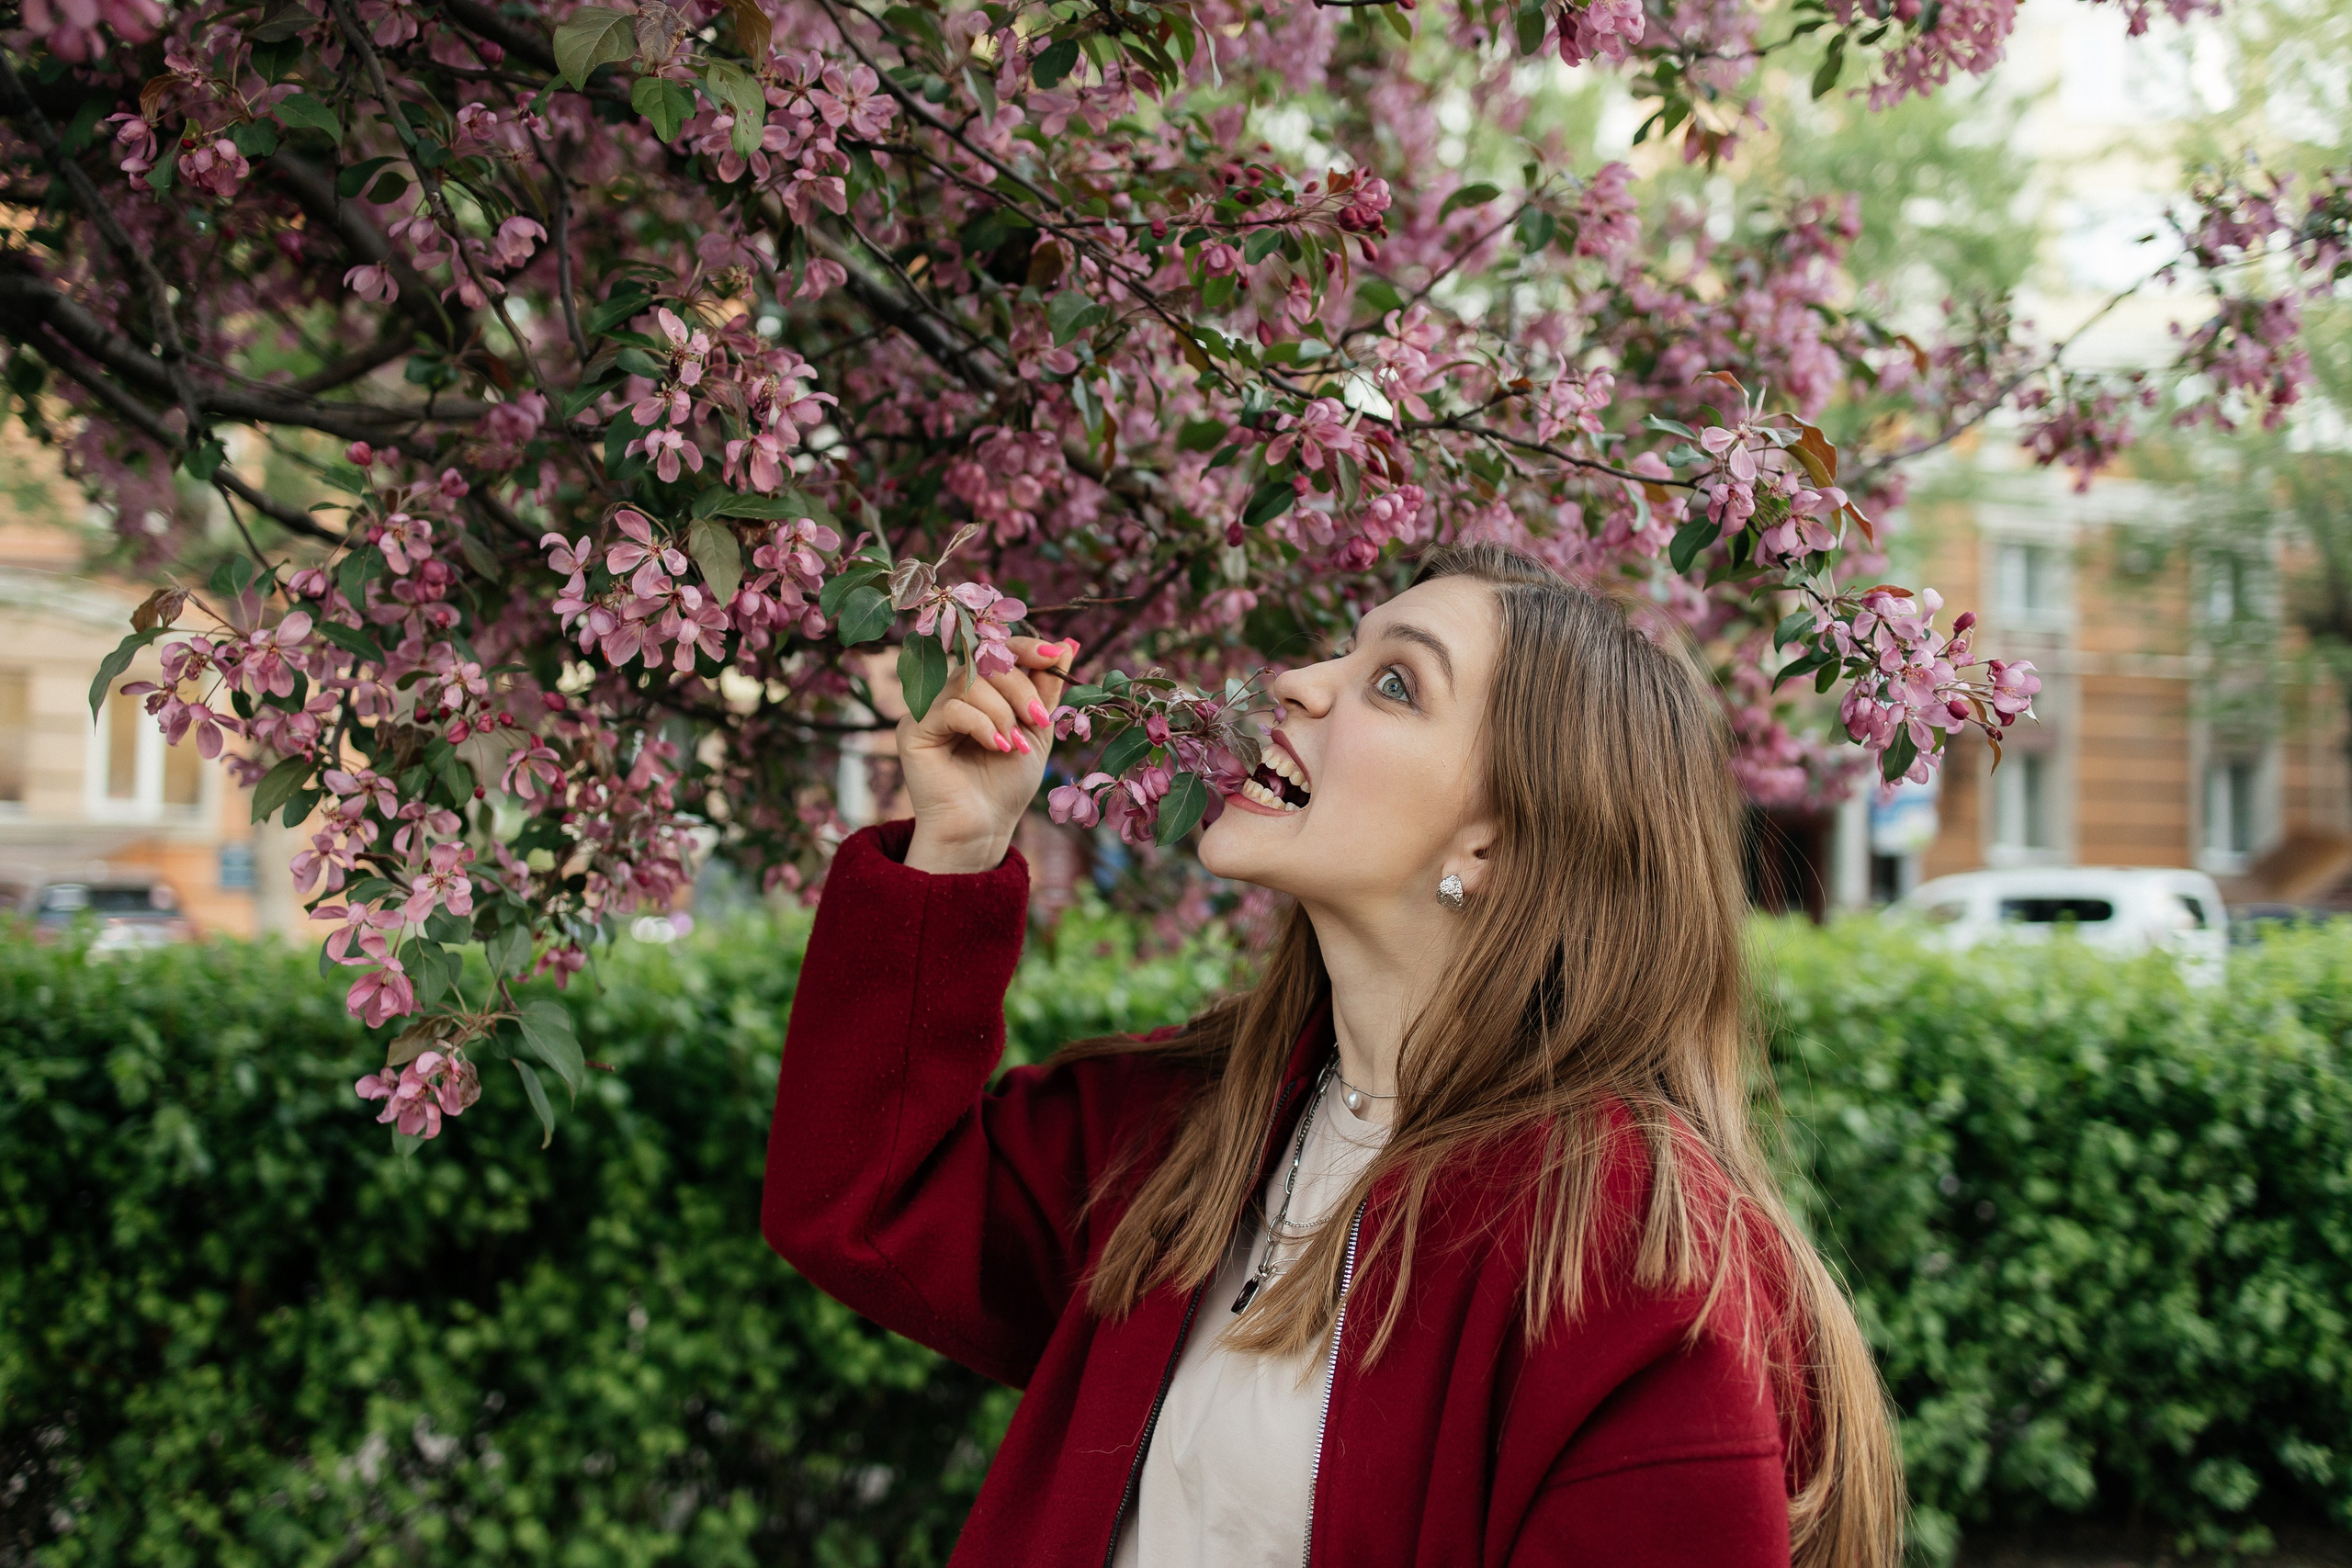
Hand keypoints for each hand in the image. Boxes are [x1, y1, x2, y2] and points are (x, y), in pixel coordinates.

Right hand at [899, 636, 1077, 873]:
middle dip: (1020, 688)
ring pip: (967, 682)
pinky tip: (996, 748)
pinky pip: (950, 708)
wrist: (984, 828)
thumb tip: (1068, 643)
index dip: (1026, 647)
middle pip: (983, 661)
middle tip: (1037, 720)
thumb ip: (1047, 688)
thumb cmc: (1007, 783)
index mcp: (977, 690)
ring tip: (1014, 745)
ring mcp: (927, 710)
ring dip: (1002, 712)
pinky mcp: (912, 730)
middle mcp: (948, 693)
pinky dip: (981, 725)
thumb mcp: (1036, 730)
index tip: (1056, 657)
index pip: (997, 649)